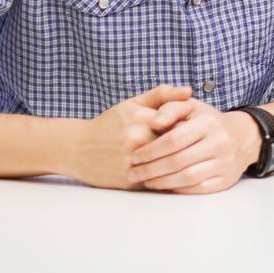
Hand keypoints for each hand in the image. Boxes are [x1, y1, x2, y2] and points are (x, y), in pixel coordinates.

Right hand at [69, 84, 192, 189]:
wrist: (77, 149)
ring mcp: (133, 163)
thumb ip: (162, 94)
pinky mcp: (130, 182)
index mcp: (142, 119)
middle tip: (196, 146)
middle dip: (188, 146)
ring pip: (170, 165)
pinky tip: (172, 173)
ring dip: (180, 163)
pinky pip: (158, 181)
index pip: (180, 124)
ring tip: (188, 159)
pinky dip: (167, 177)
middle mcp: (137, 141)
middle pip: (177, 145)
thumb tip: (189, 90)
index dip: (190, 128)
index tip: (196, 130)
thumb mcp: (132, 103)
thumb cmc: (109, 123)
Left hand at [126, 98, 262, 194]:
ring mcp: (224, 163)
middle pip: (178, 161)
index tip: (134, 157)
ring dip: (161, 182)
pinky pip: (198, 189)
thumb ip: (170, 107)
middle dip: (150, 170)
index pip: (173, 140)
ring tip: (145, 181)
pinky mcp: (225, 180)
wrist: (240, 137)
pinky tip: (164, 186)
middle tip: (132, 174)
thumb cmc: (207, 121)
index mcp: (208, 122)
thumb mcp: (191, 106)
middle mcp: (220, 142)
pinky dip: (178, 189)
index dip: (151, 150)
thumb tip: (153, 121)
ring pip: (187, 178)